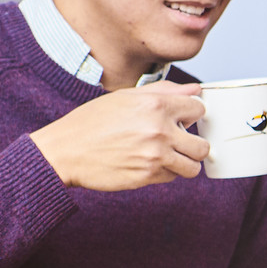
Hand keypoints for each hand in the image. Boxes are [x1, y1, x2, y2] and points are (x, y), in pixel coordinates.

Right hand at [29, 83, 208, 190]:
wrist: (64, 152)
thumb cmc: (91, 122)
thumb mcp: (125, 97)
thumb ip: (164, 91)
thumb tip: (196, 90)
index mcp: (156, 105)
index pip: (199, 109)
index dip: (190, 114)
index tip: (181, 119)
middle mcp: (159, 131)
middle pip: (202, 145)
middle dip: (192, 144)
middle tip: (176, 142)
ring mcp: (154, 156)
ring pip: (193, 167)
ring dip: (183, 162)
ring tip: (166, 156)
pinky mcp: (147, 177)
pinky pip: (172, 178)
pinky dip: (164, 173)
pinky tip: (147, 163)